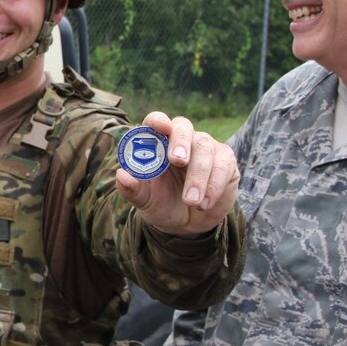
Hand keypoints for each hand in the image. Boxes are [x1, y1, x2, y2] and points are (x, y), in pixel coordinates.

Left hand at [116, 111, 239, 237]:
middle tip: (178, 161)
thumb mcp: (145, 200)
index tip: (160, 126)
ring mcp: (205, 148)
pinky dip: (213, 185)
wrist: (187, 225)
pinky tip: (204, 203)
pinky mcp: (225, 162)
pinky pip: (223, 165)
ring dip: (197, 176)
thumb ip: (132, 188)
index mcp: (158, 143)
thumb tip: (121, 175)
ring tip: (190, 201)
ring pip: (204, 147)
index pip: (156, 121)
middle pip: (183, 126)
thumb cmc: (162, 203)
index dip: (158, 120)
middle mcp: (182, 140)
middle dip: (180, 141)